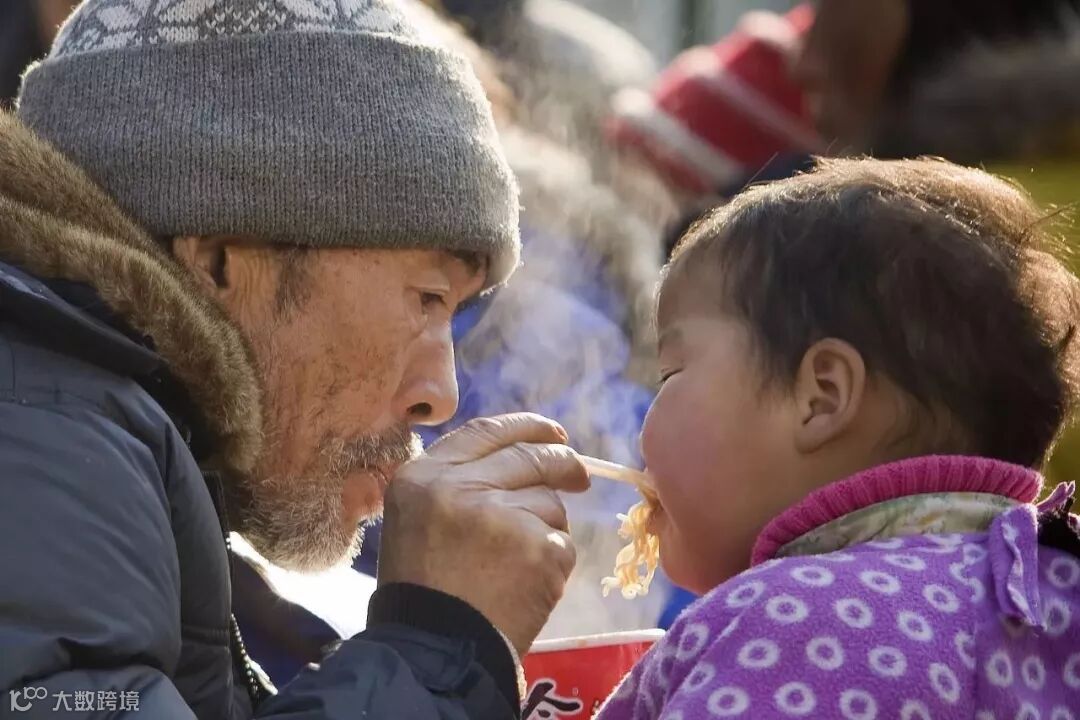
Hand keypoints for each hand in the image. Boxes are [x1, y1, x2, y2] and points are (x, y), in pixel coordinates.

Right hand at [378, 413, 589, 655]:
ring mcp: (503, 517)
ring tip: (518, 562)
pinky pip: (562, 542)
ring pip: (551, 502)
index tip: (553, 433)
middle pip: (530, 456)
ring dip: (547, 526)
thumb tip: (519, 452)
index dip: (526, 426)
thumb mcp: (417, 516)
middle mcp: (461, 487)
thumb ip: (458, 480)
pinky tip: (527, 584)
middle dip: (561, 462)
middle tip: (578, 476)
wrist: (433, 651)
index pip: (487, 431)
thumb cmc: (424, 587)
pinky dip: (552, 561)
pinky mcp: (538, 549)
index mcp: (425, 475)